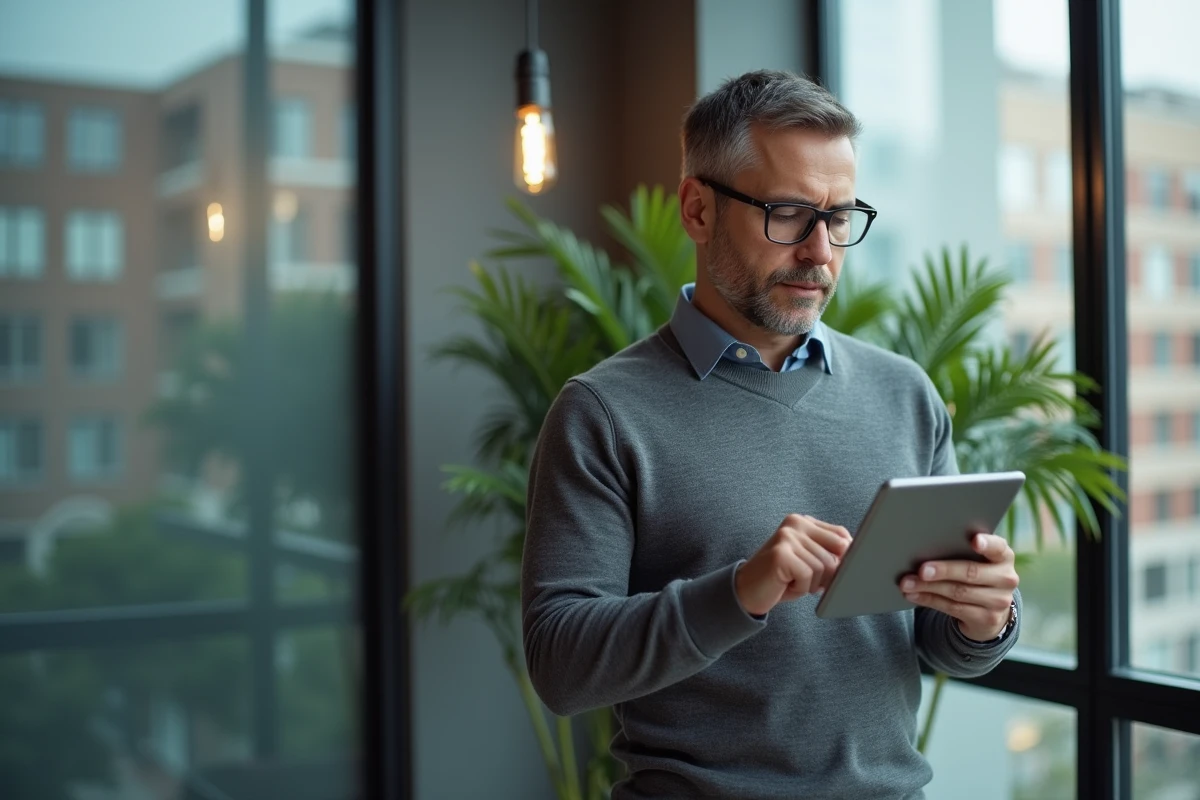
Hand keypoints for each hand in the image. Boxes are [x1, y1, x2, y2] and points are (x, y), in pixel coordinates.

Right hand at [735, 514, 853, 615]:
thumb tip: (857, 557)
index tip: (831, 572)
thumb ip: (829, 553)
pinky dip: (802, 588)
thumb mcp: (809, 561)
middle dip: (829, 574)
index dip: (844, 558)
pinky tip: (786, 584)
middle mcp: (795, 523)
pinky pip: (809, 576)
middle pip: (837, 553)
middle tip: (808, 580)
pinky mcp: (780, 554)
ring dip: (812, 584)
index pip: (842, 536)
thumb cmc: (782, 578)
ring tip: (793, 581)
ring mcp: (786, 537)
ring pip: (824, 568)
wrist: (746, 590)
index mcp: (803, 521)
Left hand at [899, 532, 1018, 640]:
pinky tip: (913, 595)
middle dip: (943, 570)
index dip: (987, 543)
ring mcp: (999, 601)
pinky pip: (953, 608)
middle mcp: (1006, 578)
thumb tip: (923, 546)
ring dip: (928, 587)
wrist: (990, 611)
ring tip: (907, 583)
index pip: (998, 547)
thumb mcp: (977, 561)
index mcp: (1004, 557)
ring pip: (958, 592)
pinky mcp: (986, 619)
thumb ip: (961, 552)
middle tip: (921, 569)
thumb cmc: (976, 574)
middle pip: (971, 572)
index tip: (974, 540)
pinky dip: (929, 600)